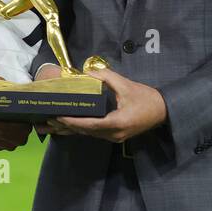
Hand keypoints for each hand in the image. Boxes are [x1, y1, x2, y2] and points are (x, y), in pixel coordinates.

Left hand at [37, 68, 167, 142]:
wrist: (164, 111)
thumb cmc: (146, 98)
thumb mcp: (126, 85)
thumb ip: (106, 77)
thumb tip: (87, 73)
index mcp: (117, 122)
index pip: (89, 124)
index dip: (72, 122)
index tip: (57, 116)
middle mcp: (114, 134)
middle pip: (85, 132)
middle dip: (66, 126)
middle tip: (47, 120)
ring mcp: (114, 137)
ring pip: (88, 134)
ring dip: (71, 129)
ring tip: (52, 124)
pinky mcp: (115, 136)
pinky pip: (94, 134)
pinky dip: (81, 129)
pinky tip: (69, 125)